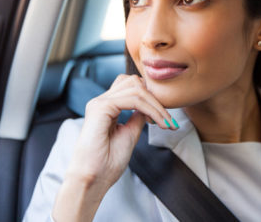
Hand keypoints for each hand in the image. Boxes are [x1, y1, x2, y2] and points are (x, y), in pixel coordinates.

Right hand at [53, 74, 176, 220]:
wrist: (93, 179)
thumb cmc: (107, 163)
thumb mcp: (129, 134)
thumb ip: (137, 118)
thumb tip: (148, 108)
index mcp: (106, 107)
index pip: (131, 87)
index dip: (151, 98)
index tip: (166, 120)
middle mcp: (101, 101)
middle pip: (134, 82)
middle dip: (155, 98)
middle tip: (167, 120)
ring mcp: (100, 103)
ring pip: (136, 88)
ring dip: (156, 105)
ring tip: (165, 123)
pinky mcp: (101, 108)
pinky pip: (133, 99)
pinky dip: (150, 109)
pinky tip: (156, 122)